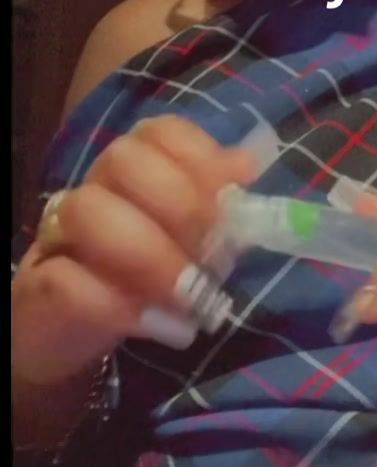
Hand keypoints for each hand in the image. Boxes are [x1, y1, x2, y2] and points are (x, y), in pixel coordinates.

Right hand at [12, 116, 255, 389]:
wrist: (68, 334)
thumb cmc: (141, 279)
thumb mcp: (189, 243)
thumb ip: (216, 204)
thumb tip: (248, 165)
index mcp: (135, 167)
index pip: (161, 132)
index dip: (201, 159)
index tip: (232, 201)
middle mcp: (95, 187)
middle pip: (125, 160)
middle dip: (180, 206)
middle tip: (213, 257)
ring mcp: (59, 235)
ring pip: (89, 210)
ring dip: (149, 256)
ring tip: (188, 298)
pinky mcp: (37, 287)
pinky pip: (67, 281)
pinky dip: (117, 305)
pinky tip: (156, 325)